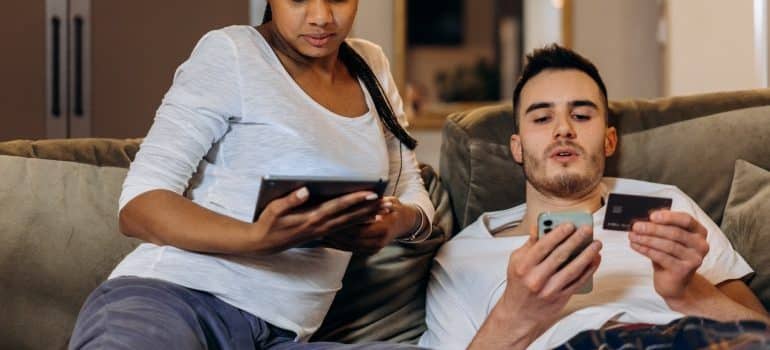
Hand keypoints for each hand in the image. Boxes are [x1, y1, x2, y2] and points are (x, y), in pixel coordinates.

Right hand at [248, 187, 380, 253]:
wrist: (263, 244)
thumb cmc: (268, 223)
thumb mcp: (274, 209)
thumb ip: (291, 200)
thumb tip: (306, 190)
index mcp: (312, 217)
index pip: (338, 206)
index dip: (356, 200)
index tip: (371, 194)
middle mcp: (321, 225)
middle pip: (351, 216)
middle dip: (371, 209)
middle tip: (389, 203)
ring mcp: (323, 231)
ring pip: (351, 223)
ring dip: (369, 216)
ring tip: (386, 211)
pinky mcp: (322, 233)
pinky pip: (345, 228)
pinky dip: (359, 223)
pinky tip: (370, 220)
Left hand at [322, 196, 418, 253]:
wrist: (405, 222)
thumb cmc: (394, 207)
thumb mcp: (387, 200)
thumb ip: (373, 200)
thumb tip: (359, 193)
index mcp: (382, 228)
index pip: (357, 227)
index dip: (341, 223)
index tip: (326, 217)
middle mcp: (377, 241)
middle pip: (350, 238)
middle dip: (333, 233)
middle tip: (317, 227)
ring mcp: (373, 248)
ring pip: (348, 246)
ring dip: (332, 240)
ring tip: (316, 234)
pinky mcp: (368, 251)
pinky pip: (349, 249)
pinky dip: (337, 245)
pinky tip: (325, 240)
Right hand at [470, 223, 601, 349]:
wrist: (519, 313)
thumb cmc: (518, 285)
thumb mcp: (516, 262)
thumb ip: (529, 245)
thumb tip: (540, 228)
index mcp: (523, 266)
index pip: (543, 246)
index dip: (558, 233)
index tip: (570, 224)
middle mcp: (536, 278)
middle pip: (560, 255)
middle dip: (576, 240)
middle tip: (587, 230)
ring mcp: (549, 289)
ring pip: (573, 269)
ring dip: (587, 255)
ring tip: (596, 244)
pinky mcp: (560, 298)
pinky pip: (578, 282)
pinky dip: (588, 270)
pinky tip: (594, 260)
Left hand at [629, 210, 708, 301]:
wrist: (673, 282)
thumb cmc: (670, 256)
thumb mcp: (668, 238)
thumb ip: (662, 226)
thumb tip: (647, 217)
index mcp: (699, 232)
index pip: (686, 220)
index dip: (668, 217)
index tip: (652, 216)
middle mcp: (700, 245)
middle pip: (675, 233)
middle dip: (652, 229)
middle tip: (636, 226)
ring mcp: (694, 259)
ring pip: (668, 245)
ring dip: (647, 239)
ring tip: (633, 236)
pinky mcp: (684, 270)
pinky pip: (662, 257)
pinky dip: (646, 250)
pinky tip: (636, 246)